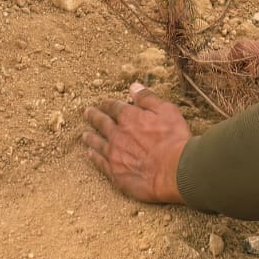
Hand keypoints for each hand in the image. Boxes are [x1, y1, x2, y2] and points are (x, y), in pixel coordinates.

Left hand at [83, 83, 189, 202]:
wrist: (174, 171)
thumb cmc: (174, 139)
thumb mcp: (166, 110)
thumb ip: (147, 98)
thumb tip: (133, 87)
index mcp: (129, 117)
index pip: (114, 107)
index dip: (108, 104)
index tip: (103, 103)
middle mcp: (117, 133)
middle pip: (101, 122)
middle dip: (94, 116)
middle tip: (87, 113)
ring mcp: (114, 153)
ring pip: (97, 142)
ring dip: (90, 137)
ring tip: (84, 135)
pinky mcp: (115, 172)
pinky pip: (100, 162)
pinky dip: (93, 157)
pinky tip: (89, 154)